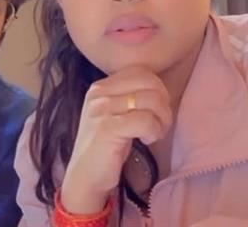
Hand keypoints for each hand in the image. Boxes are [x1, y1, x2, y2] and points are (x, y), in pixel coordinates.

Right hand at [61, 65, 171, 214]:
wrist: (85, 176)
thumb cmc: (106, 145)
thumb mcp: (113, 113)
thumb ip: (128, 96)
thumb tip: (159, 88)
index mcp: (100, 86)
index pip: (140, 72)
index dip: (157, 89)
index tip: (155, 111)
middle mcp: (98, 93)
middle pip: (149, 82)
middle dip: (164, 104)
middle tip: (160, 124)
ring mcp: (101, 109)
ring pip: (151, 100)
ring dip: (161, 120)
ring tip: (154, 133)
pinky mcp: (107, 128)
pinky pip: (146, 120)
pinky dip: (154, 131)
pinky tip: (146, 140)